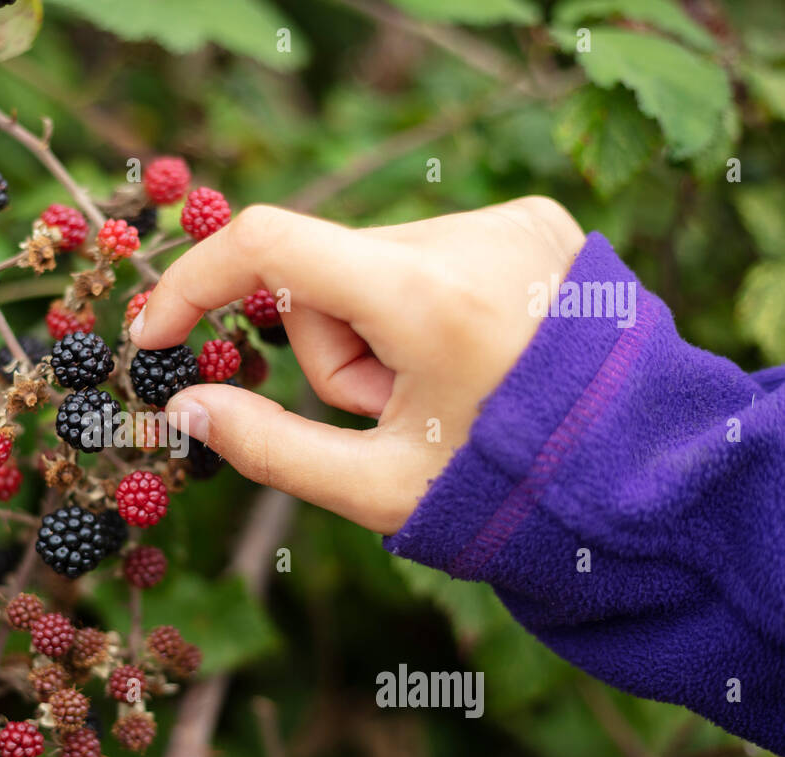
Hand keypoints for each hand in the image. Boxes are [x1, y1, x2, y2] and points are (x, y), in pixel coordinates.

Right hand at [130, 196, 586, 533]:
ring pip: (371, 262)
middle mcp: (471, 236)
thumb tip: (183, 406)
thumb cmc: (505, 495)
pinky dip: (419, 305)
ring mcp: (509, 221)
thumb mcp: (373, 488)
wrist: (641, 481)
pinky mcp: (533, 222)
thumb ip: (265, 447)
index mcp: (429, 298)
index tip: (156, 334)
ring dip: (376, 330)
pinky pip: (425, 251)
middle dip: (328, 347)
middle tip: (387, 411)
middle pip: (322, 271)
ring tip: (439, 392)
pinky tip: (469, 357)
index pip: (271, 245)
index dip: (195, 283)